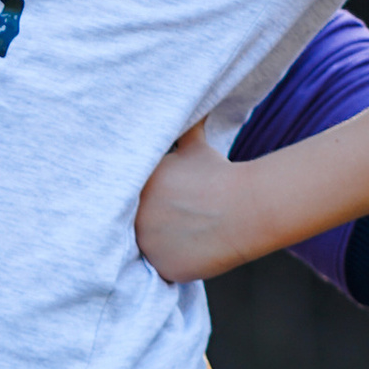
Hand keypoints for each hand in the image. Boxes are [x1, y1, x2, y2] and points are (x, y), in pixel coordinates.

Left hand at [132, 122, 263, 284]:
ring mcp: (145, 243)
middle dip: (148, 222)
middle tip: (174, 219)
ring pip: (146, 246)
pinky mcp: (161, 265)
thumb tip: (191, 101)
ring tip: (183, 232)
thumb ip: (183, 131)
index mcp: (133, 185)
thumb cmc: (220, 174)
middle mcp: (131, 214)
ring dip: (159, 242)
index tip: (165, 201)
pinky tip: (190, 248)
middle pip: (132, 224)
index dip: (143, 201)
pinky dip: (173, 260)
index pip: (123, 198)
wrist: (245, 207)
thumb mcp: (194, 146)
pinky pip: (161, 266)